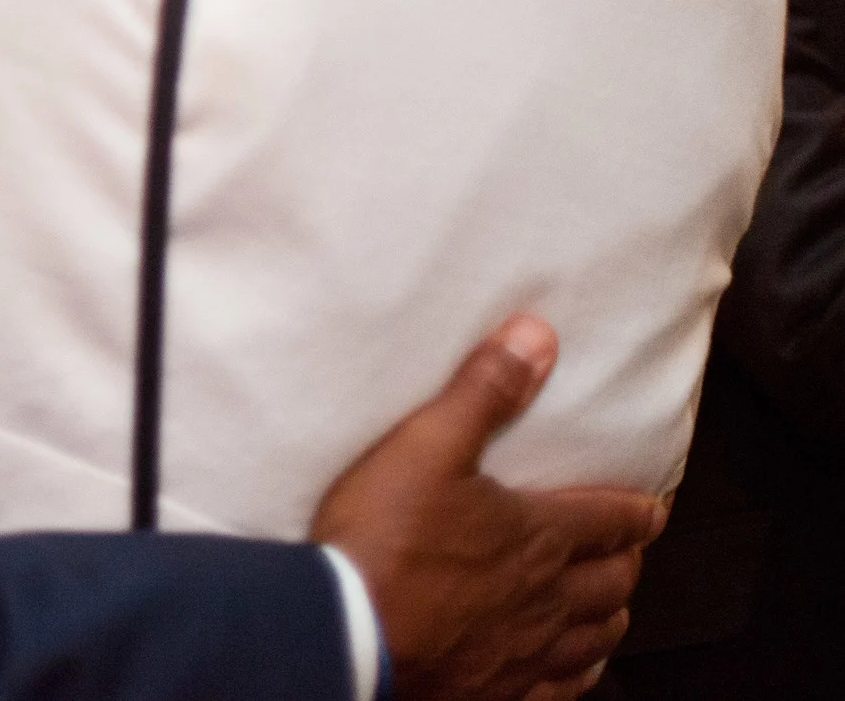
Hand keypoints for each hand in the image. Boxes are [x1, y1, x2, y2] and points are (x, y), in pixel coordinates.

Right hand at [312, 315, 664, 700]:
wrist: (349, 629)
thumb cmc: (386, 536)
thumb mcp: (427, 445)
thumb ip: (483, 391)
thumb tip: (536, 337)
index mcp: (539, 535)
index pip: (610, 521)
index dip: (638, 512)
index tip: (654, 508)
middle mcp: (547, 597)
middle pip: (612, 582)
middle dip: (628, 563)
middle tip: (629, 551)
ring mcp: (525, 649)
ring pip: (594, 637)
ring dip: (610, 617)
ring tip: (610, 606)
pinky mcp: (497, 688)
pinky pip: (560, 689)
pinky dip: (578, 674)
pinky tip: (573, 669)